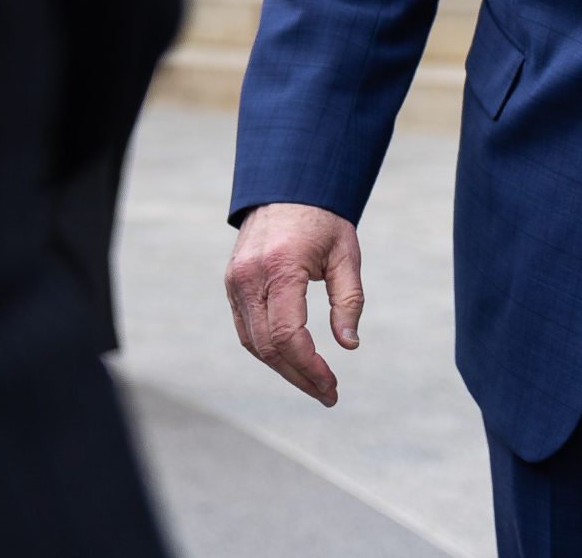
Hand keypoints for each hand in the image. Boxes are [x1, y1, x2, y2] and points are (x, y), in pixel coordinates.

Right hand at [223, 203, 362, 406]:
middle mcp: (250, 277)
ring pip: (253, 342)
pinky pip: (245, 328)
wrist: (287, 186)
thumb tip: (349, 345)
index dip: (310, 368)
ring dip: (282, 368)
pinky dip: (267, 349)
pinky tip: (292, 360)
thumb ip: (349, 301)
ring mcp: (235, 281)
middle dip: (298, 376)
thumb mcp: (347, 255)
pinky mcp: (232, 283)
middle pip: (268, 347)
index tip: (332, 385)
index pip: (288, 335)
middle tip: (327, 394)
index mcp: (280, 268)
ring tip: (313, 383)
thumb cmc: (323, 220)